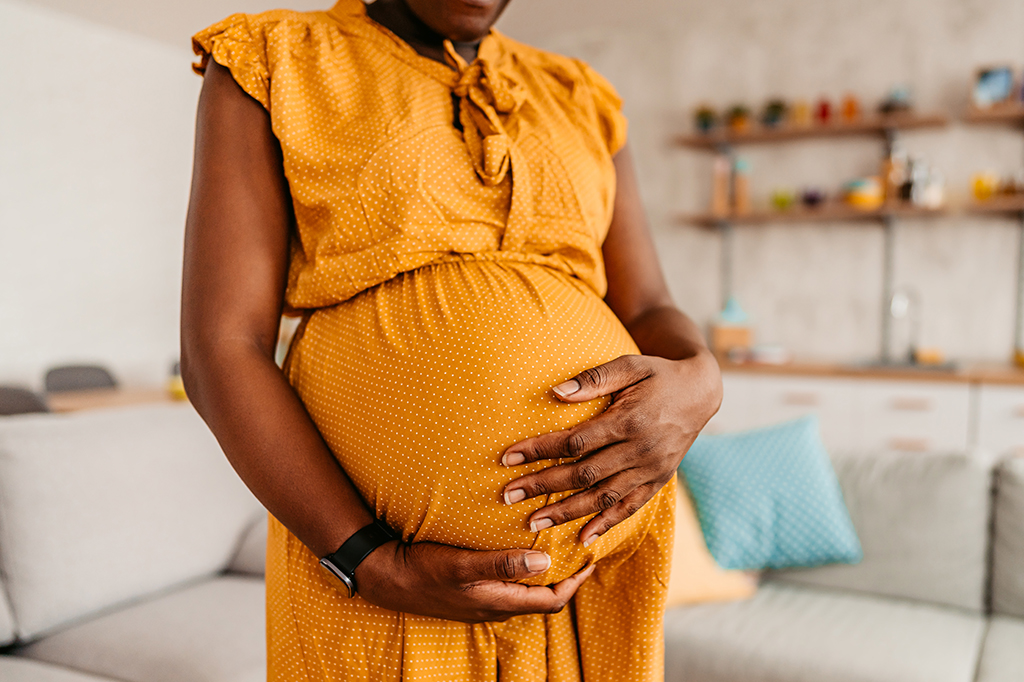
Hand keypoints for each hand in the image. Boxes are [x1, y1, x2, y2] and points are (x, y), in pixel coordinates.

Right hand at [355, 540, 595, 622]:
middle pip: (543, 597)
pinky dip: (523, 568)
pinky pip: (508, 583)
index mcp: (499, 602)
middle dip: (565, 576)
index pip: (552, 600)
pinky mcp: (471, 589)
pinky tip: (520, 548)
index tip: (591, 558)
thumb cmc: (423, 570)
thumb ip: (503, 564)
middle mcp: (496, 605)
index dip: (576, 582)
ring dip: (544, 572)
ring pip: (526, 591)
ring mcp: (483, 599)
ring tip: (557, 546)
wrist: (386, 576)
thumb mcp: (463, 565)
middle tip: (579, 548)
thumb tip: (544, 563)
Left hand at [500, 351, 721, 545]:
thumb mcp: (629, 366)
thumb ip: (593, 379)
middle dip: (542, 486)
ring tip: (533, 522)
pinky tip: (582, 538)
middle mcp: (640, 451)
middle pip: (583, 474)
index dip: (539, 450)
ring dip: (566, 512)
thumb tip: (555, 392)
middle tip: (508, 495)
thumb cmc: (657, 375)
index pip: (575, 442)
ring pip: (603, 498)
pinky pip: (630, 508)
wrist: (701, 392)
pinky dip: (606, 524)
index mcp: (629, 421)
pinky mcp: (658, 481)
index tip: (508, 458)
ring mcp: (651, 470)